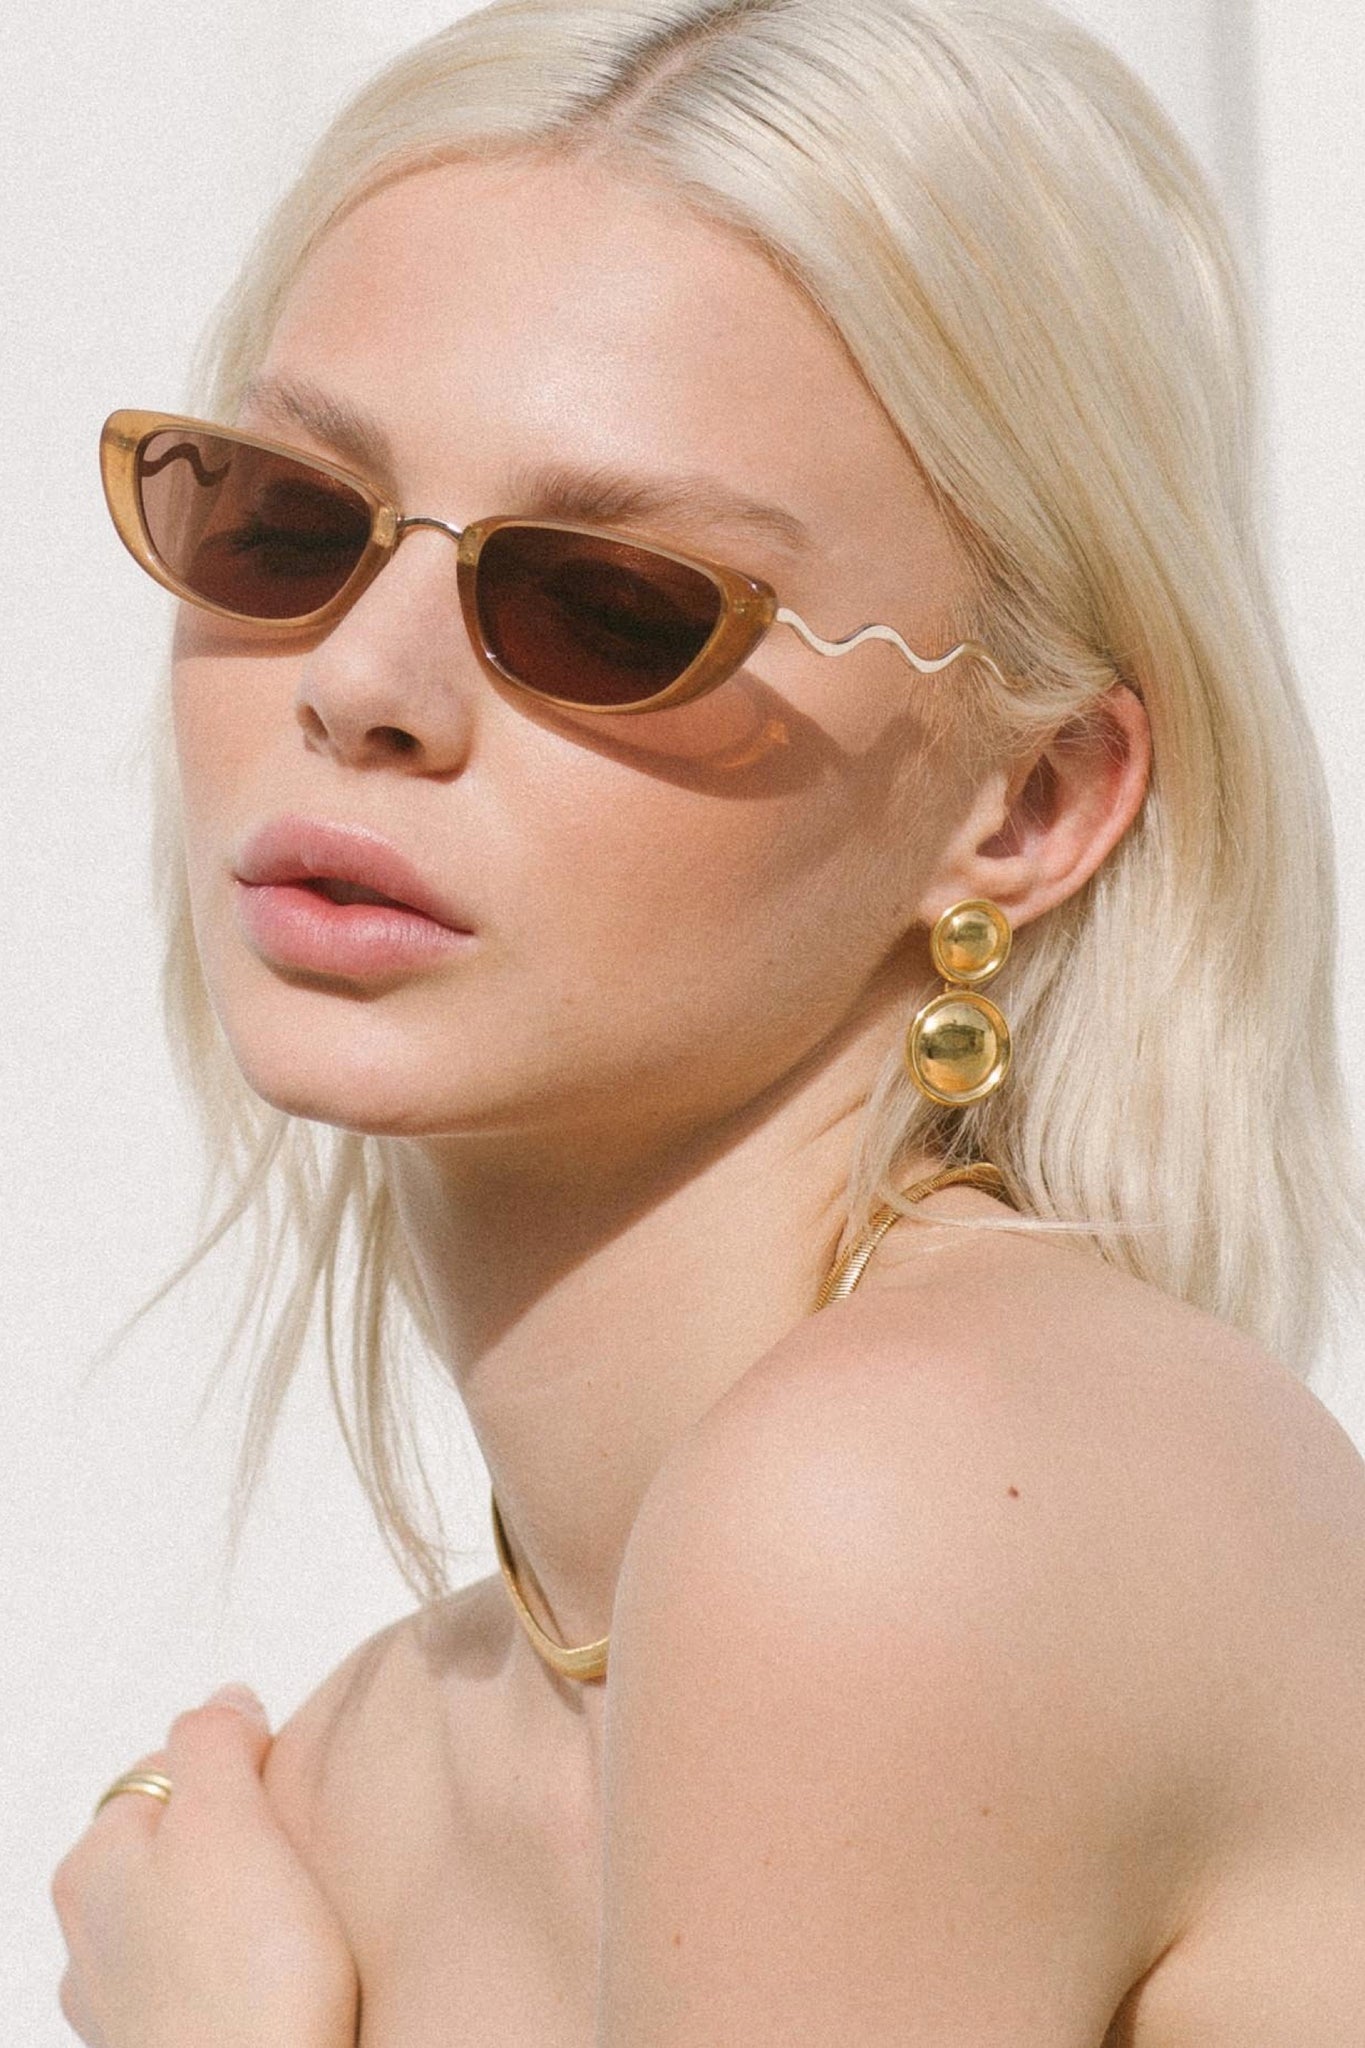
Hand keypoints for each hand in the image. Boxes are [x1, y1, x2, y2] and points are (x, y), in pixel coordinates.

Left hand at [52, 1683, 358, 2047]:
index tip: (287, 1793)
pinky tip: (283, 1983)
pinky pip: (211, 1984)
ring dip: (241, 1914)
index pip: (166, 1770)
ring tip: (300, 1926)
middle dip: (239, 1843)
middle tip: (300, 1858)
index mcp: (93, 1865)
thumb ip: (214, 1742)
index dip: (238, 1769)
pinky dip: (245, 1974)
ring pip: (191, 1921)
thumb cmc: (243, 1975)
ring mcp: (127, 2009)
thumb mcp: (227, 1817)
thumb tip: (222, 1698)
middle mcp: (90, 1940)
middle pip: (177, 1847)